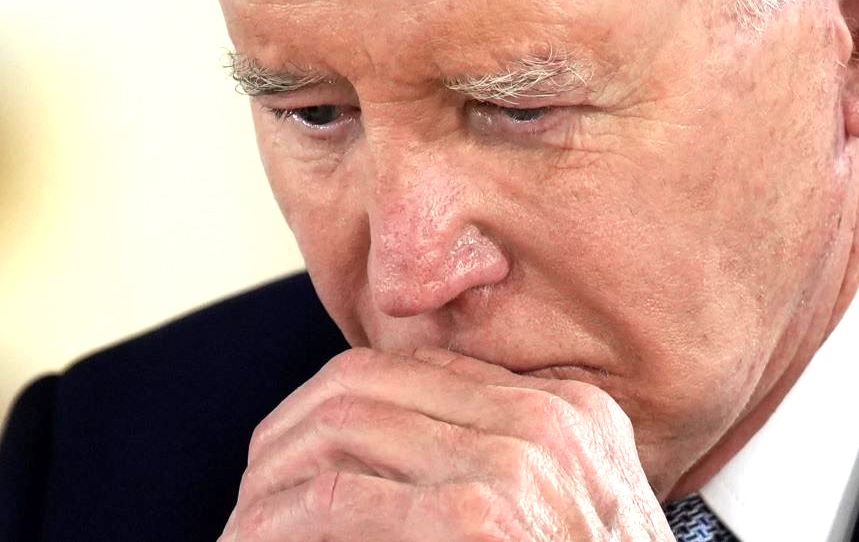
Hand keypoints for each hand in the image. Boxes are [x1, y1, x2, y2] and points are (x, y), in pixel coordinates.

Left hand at [221, 347, 673, 539]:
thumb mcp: (574, 510)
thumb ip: (509, 462)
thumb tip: (399, 445)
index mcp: (571, 413)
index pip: (418, 371)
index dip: (335, 408)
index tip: (293, 453)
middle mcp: (549, 425)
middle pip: (366, 389)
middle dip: (289, 441)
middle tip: (253, 493)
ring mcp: (517, 469)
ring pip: (340, 434)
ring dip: (273, 486)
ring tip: (246, 524)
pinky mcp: (479, 522)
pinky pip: (338, 504)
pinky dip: (280, 527)